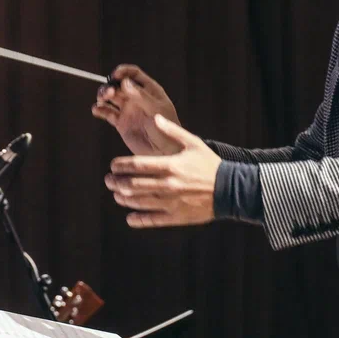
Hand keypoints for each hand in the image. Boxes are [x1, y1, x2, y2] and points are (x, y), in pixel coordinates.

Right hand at [91, 65, 180, 155]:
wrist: (164, 152)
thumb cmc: (166, 129)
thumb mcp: (156, 110)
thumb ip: (140, 96)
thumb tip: (125, 82)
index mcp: (148, 90)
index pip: (133, 74)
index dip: (122, 71)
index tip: (114, 75)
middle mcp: (136, 97)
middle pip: (118, 84)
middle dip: (110, 85)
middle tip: (108, 93)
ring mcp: (128, 110)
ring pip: (110, 97)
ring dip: (103, 95)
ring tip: (102, 101)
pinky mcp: (121, 123)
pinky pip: (107, 112)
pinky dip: (99, 109)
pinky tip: (97, 110)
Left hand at [104, 114, 220, 226]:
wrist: (229, 189)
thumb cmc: (210, 164)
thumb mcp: (193, 143)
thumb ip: (172, 130)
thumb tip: (155, 117)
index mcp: (170, 165)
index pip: (137, 165)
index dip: (121, 165)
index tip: (112, 165)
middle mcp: (168, 185)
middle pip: (133, 185)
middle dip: (116, 182)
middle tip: (108, 180)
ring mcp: (171, 202)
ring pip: (140, 202)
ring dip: (124, 199)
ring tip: (116, 195)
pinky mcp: (176, 216)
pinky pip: (153, 220)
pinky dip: (139, 220)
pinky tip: (130, 218)